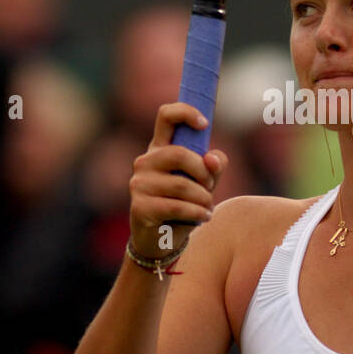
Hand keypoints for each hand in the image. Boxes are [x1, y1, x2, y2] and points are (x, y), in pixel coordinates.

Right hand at [128, 103, 228, 258]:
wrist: (161, 240)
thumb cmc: (184, 204)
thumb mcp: (204, 182)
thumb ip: (213, 166)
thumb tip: (212, 160)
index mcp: (160, 148)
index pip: (166, 116)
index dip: (185, 112)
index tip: (204, 124)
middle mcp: (145, 161)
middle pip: (179, 154)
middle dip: (203, 172)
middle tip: (210, 187)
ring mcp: (139, 184)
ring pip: (181, 185)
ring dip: (203, 199)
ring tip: (207, 208)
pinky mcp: (139, 206)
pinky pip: (176, 206)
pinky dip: (196, 213)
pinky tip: (202, 218)